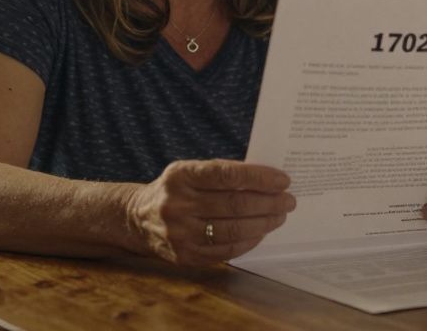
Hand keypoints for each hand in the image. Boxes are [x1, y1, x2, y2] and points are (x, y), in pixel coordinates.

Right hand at [126, 159, 294, 265]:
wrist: (138, 219)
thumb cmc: (177, 190)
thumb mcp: (190, 172)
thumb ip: (223, 174)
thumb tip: (269, 182)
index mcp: (180, 176)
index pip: (226, 175)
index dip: (259, 177)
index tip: (283, 180)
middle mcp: (177, 205)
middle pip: (234, 204)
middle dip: (269, 202)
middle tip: (289, 200)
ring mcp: (179, 233)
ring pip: (233, 230)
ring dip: (264, 223)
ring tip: (279, 216)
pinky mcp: (184, 255)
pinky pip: (226, 250)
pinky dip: (249, 241)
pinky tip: (261, 232)